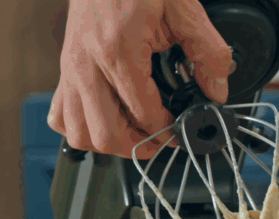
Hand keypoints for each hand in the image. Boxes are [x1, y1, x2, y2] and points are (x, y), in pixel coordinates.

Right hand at [48, 0, 232, 159]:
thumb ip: (208, 52)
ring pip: (78, 132)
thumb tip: (217, 91)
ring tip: (135, 132)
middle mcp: (86, 64)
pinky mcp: (64, 67)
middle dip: (138, 145)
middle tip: (160, 138)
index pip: (144, 114)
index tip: (182, 129)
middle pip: (105, 134)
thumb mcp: (184, 8)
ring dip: (109, 141)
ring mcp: (70, 68)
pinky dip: (82, 126)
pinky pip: (61, 115)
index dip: (169, 131)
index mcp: (118, 51)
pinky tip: (108, 117)